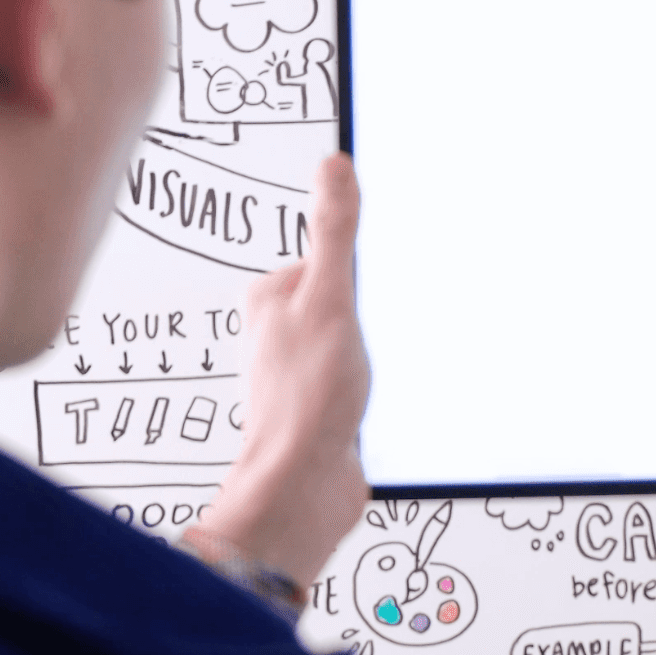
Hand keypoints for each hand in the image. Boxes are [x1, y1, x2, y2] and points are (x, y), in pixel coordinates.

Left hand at [194, 154, 370, 584]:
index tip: (383, 281)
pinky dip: (381, 384)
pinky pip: (365, 377)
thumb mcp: (329, 299)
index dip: (365, 267)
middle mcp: (282, 332)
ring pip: (361, 339)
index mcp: (272, 297)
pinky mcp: (325, 404)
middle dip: (376, 312)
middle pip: (350, 296)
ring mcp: (304, 370)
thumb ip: (334, 233)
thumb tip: (334, 167)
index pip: (331, 256)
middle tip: (380, 333)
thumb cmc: (303, 402)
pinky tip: (380, 397)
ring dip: (380, 353)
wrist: (304, 488)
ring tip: (375, 372)